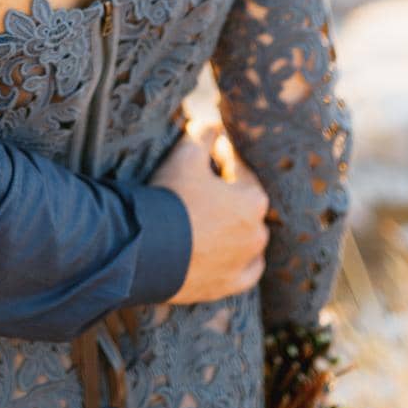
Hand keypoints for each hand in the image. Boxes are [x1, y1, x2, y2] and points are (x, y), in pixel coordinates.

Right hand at [150, 119, 270, 303]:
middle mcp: (258, 232)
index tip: (203, 156)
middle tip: (200, 188)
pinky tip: (221, 253)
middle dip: (227, 195)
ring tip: (206, 221)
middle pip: (244, 206)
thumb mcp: (186, 154)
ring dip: (233, 229)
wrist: (149, 250)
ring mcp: (245, 262)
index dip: (219, 159)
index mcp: (253, 199)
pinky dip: (236, 261)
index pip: (239, 171)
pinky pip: (244, 272)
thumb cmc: (172, 198)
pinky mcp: (231, 285)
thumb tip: (214, 123)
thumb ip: (204, 133)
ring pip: (247, 240)